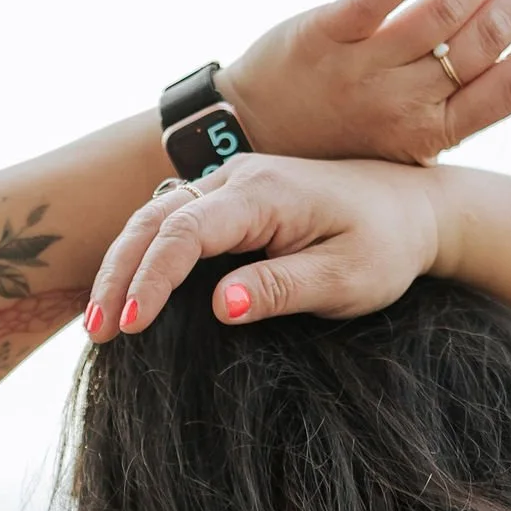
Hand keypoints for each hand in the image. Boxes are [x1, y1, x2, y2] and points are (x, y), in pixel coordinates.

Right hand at [86, 156, 442, 339]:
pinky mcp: (233, 200)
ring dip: (123, 267)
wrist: (414, 210)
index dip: (151, 280)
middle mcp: (239, 177)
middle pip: (154, 219)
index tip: (132, 329)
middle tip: (96, 334)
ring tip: (100, 324)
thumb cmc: (386, 247)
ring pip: (155, 217)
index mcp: (264, 192)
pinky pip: (173, 222)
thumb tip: (218, 305)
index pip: (184, 232)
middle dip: (118, 275)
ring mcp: (232, 184)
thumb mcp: (345, 278)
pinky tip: (129, 297)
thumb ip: (282, 288)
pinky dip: (143, 257)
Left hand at [222, 0, 510, 165]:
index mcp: (430, 135)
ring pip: (440, 14)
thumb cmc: (337, 140)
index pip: (506, 91)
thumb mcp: (400, 143)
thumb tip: (501, 61)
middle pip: (482, 45)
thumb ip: (447, 108)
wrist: (252, 137)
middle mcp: (403, 103)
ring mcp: (364, 68)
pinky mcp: (326, 33)